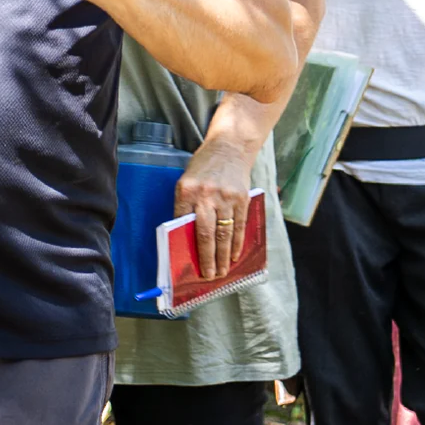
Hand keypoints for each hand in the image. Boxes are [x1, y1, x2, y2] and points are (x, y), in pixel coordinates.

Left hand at [174, 132, 257, 280]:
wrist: (229, 147)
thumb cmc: (204, 167)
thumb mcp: (187, 183)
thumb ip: (186, 207)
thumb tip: (187, 237)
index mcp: (187, 192)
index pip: (183, 225)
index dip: (185, 247)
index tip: (185, 265)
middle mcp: (206, 195)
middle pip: (206, 234)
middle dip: (207, 259)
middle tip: (209, 276)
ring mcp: (226, 197)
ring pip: (224, 233)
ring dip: (223, 256)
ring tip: (222, 271)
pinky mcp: (241, 198)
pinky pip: (239, 225)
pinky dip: (237, 242)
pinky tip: (234, 255)